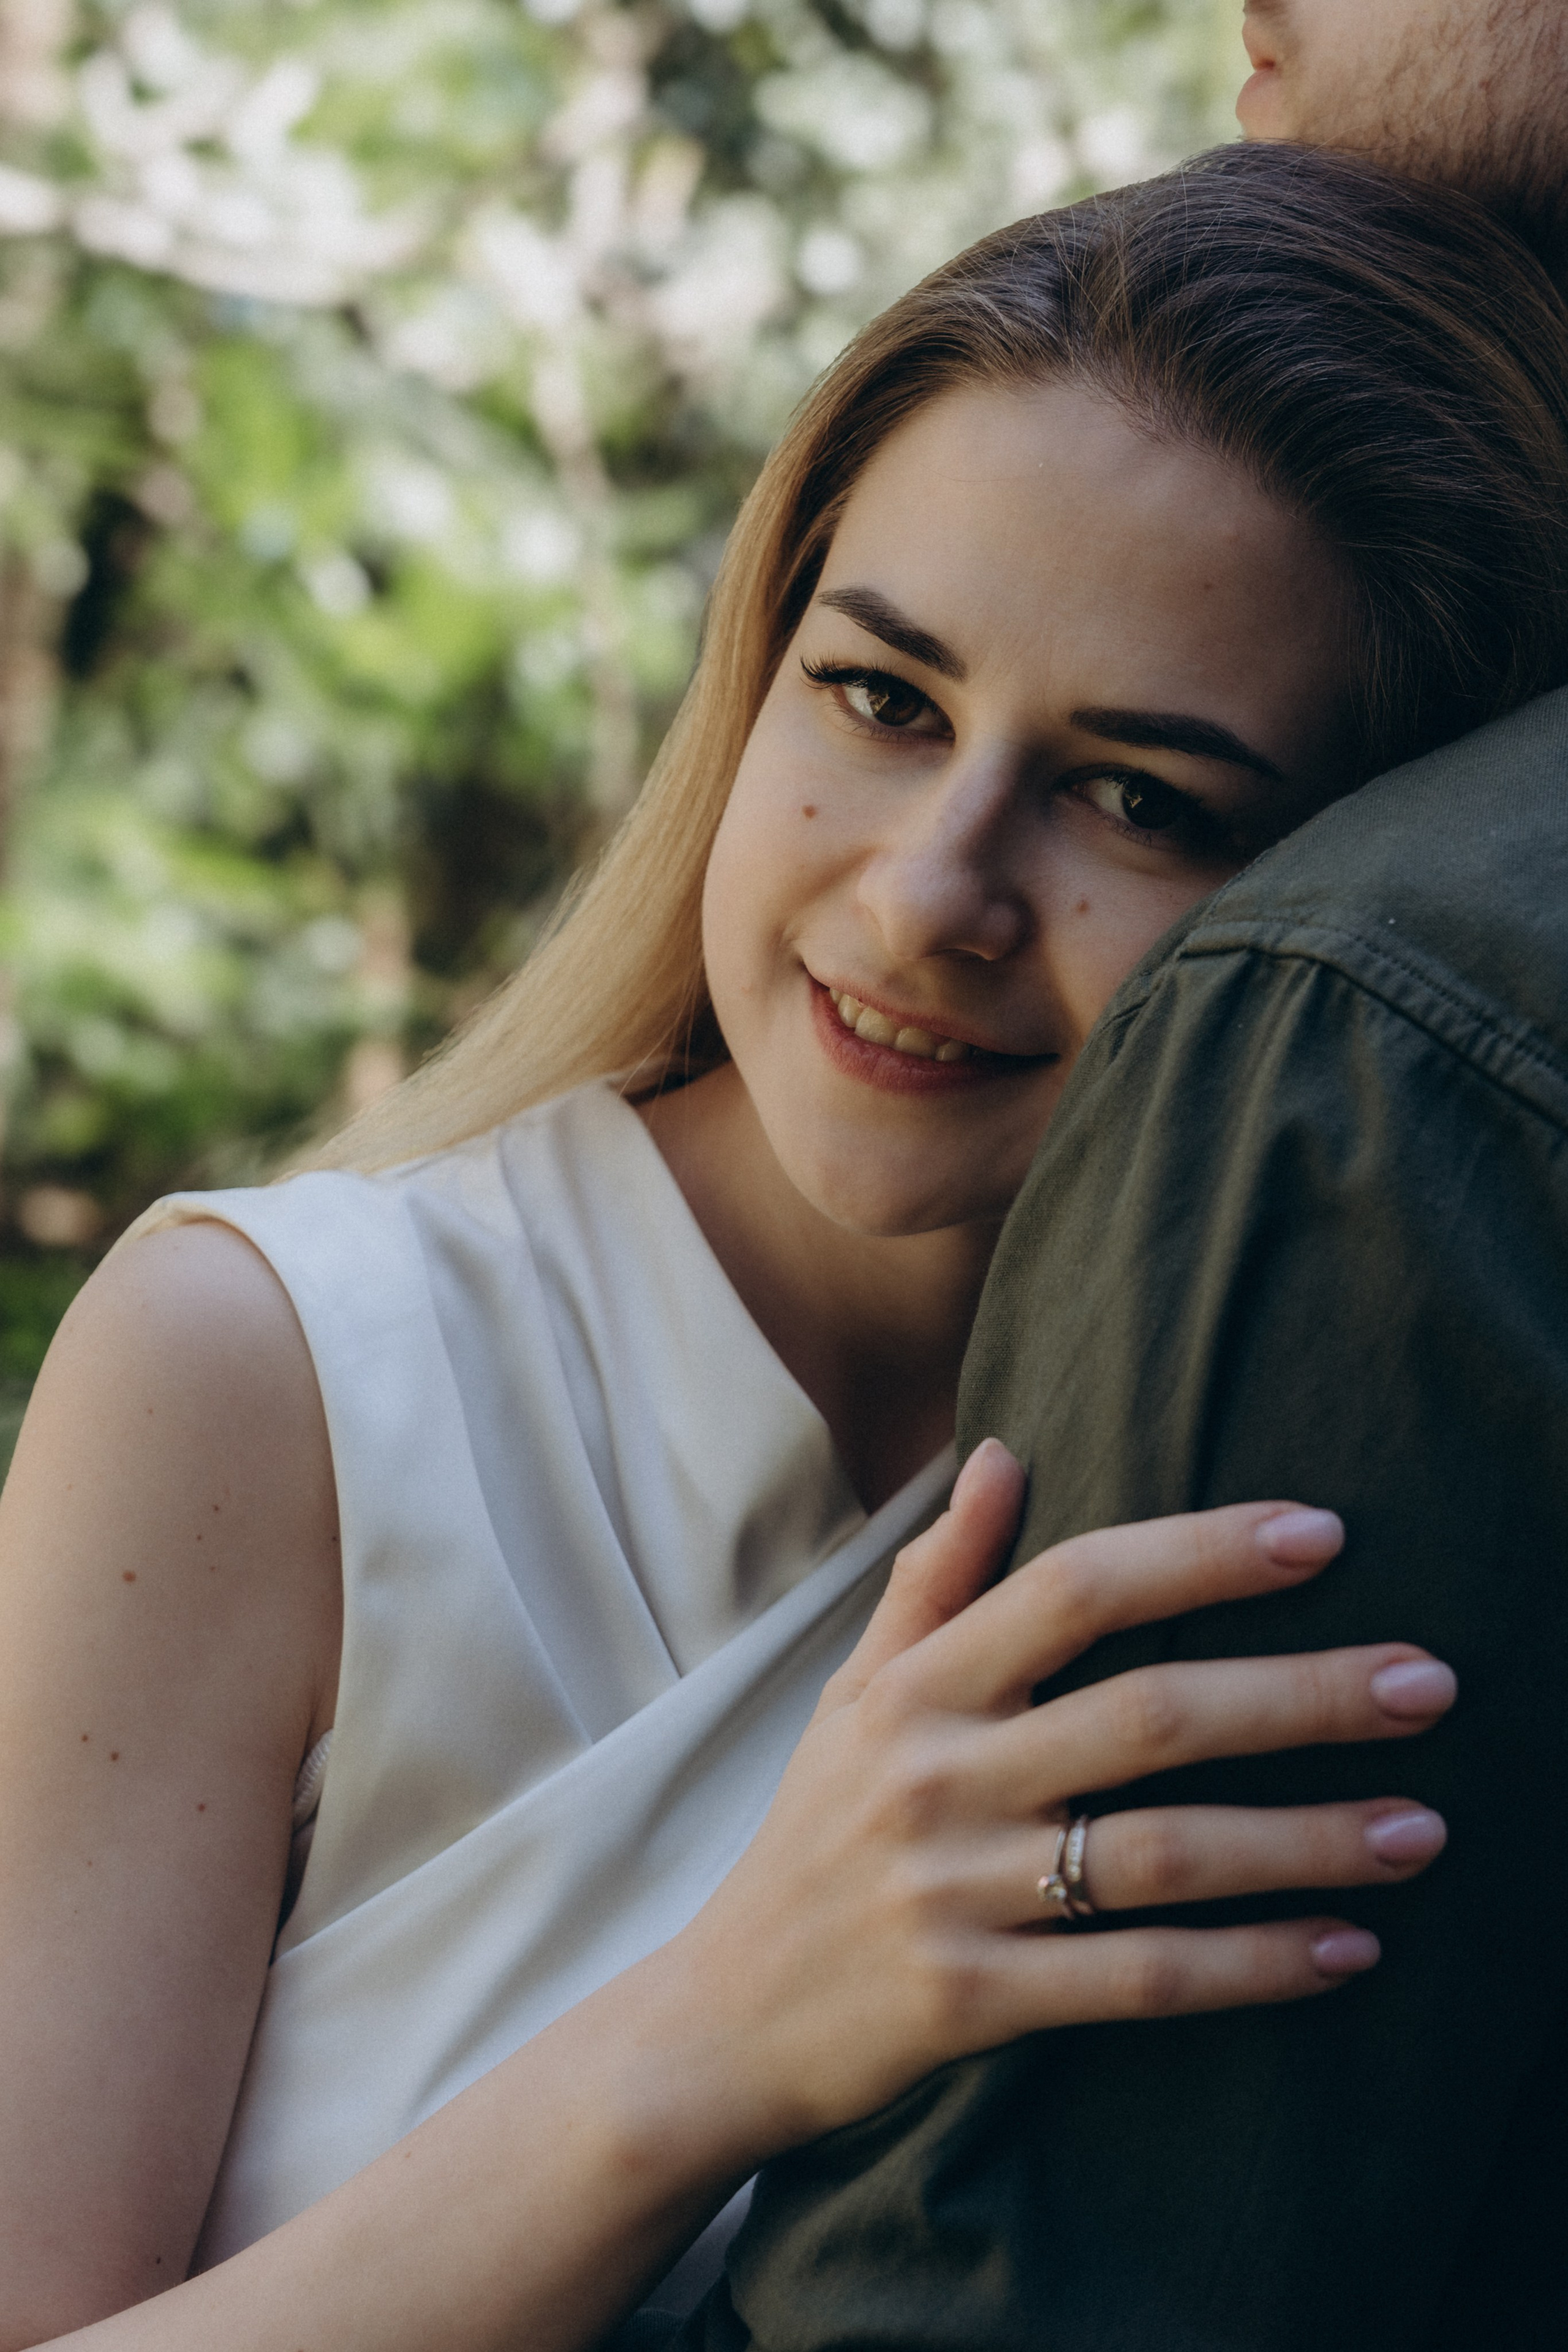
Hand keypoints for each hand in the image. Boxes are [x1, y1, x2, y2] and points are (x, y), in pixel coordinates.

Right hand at [672, 1440, 1453, 2153]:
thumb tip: (999, 1451)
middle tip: (1429, 1683)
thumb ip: (934, 1575)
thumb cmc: (813, 1835)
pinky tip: (1347, 1951)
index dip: (1201, 1554)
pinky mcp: (977, 2003)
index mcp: (918, 1688)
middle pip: (1149, 1716)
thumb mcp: (853, 1693)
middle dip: (1300, 1695)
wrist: (724, 2018)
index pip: (1075, 1589)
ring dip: (1307, 1840)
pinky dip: (1252, 1965)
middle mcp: (938, 1776)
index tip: (1321, 1535)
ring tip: (1423, 1828)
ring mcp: (957, 1892)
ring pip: (1163, 1854)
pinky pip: (1141, 1979)